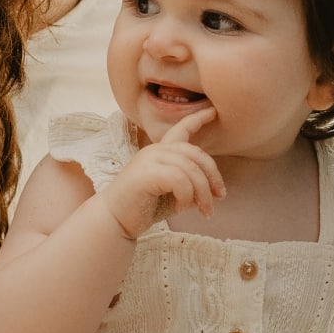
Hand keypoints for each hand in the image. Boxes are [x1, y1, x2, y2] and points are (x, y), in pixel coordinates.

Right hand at [100, 108, 223, 239]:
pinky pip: (180, 180)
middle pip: (196, 154)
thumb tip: (217, 192)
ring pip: (190, 169)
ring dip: (202, 192)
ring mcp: (149, 159)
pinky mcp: (146, 173)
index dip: (198, 118)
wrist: (114, 221)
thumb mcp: (175, 196)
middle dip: (213, 176)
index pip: (181, 129)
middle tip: (219, 197)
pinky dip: (186, 196)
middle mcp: (155, 150)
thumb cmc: (142, 208)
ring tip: (204, 211)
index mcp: (160, 152)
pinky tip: (181, 208)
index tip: (212, 111)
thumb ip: (193, 188)